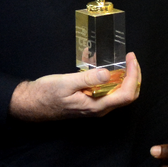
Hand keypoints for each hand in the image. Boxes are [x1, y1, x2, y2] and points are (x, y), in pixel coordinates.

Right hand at [9, 51, 140, 120]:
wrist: (32, 104)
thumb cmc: (47, 93)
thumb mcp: (66, 83)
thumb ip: (88, 79)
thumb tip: (108, 73)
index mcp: (96, 106)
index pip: (126, 94)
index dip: (134, 76)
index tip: (131, 58)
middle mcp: (100, 109)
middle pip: (128, 95)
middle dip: (135, 76)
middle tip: (131, 58)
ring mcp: (96, 107)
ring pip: (121, 94)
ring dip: (127, 77)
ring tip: (124, 61)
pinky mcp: (91, 102)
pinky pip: (110, 92)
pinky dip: (115, 79)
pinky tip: (109, 67)